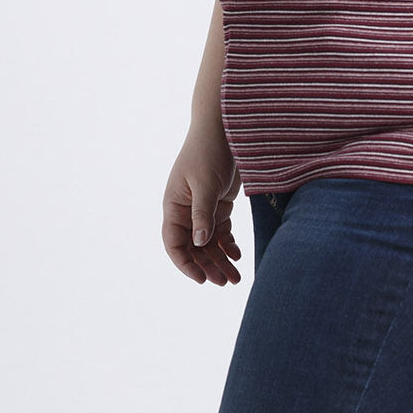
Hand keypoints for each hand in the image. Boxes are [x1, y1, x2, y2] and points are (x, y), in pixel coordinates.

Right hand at [162, 127, 242, 285]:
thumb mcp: (205, 185)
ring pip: (208, 243)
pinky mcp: (218, 205)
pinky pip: (221, 232)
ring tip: (236, 278)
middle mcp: (185, 211)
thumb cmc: (208, 152)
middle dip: (209, 266)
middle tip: (227, 282)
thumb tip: (199, 243)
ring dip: (220, 260)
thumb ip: (203, 215)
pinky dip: (229, 245)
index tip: (201, 280)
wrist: (223, 129)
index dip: (186, 264)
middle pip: (194, 248)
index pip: (174, 243)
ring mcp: (202, 209)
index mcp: (174, 207)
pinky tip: (238, 255)